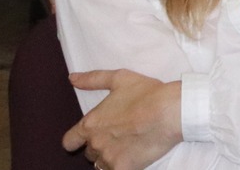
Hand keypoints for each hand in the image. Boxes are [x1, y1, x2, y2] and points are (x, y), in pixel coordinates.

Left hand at [63, 69, 181, 169]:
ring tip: (127, 146)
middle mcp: (95, 143)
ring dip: (110, 156)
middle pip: (89, 152)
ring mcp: (109, 158)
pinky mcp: (123, 168)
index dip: (76, 140)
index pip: (69, 142)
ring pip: (101, 164)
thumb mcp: (119, 79)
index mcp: (90, 124)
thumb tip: (72, 78)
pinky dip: (122, 164)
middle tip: (118, 135)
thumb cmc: (146, 93)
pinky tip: (134, 155)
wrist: (169, 112)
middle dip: (100, 145)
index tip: (86, 138)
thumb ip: (93, 79)